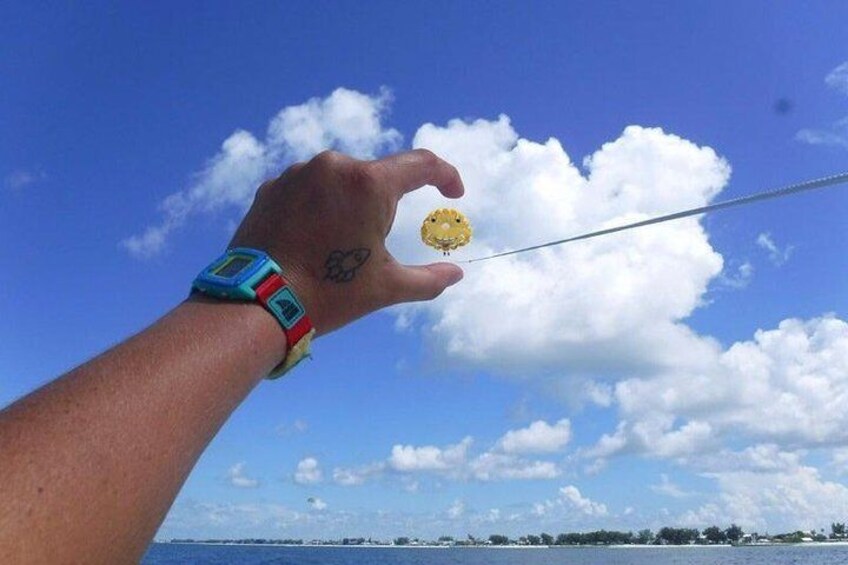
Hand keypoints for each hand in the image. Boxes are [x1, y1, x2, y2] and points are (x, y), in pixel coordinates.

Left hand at [229, 149, 465, 334]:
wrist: (257, 302)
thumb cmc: (330, 292)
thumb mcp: (386, 287)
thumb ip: (428, 279)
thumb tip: (455, 275)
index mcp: (368, 183)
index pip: (421, 164)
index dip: (445, 175)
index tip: (453, 193)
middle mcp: (333, 166)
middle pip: (375, 176)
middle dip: (384, 202)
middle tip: (377, 241)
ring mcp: (297, 174)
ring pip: (339, 181)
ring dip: (349, 203)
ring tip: (338, 244)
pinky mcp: (270, 188)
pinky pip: (307, 189)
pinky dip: (318, 207)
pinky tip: (312, 239)